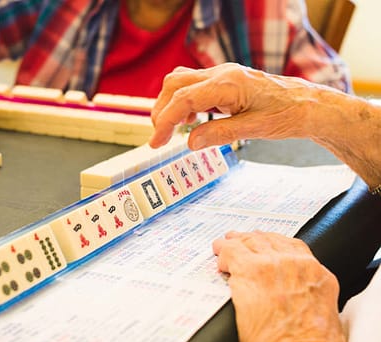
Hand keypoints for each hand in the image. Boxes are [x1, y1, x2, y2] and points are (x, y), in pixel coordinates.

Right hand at [149, 63, 326, 148]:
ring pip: (181, 82)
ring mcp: (223, 74)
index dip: (164, 121)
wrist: (309, 105)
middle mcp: (222, 73)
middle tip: (159, 138)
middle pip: (175, 84)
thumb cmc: (288, 114)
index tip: (156, 142)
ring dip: (170, 105)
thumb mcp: (254, 129)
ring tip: (171, 130)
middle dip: (161, 111)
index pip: (184, 99)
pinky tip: (190, 121)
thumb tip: (190, 143)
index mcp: (229, 83)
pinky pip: (194, 85)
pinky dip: (184, 102)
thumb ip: (219, 134)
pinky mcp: (225, 81)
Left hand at [213, 231, 345, 341]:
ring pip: (248, 243)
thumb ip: (307, 299)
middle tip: (237, 241)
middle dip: (250, 240)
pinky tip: (218, 262)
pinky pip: (231, 252)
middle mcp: (297, 264)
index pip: (293, 247)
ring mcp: (273, 264)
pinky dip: (223, 255)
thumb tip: (291, 301)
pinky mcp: (250, 270)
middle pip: (268, 240)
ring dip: (233, 245)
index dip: (273, 244)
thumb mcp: (321, 317)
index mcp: (318, 276)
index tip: (263, 245)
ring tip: (221, 247)